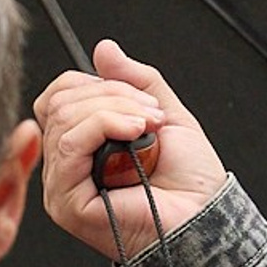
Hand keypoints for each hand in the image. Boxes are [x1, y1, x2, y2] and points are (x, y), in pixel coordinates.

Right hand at [34, 39, 227, 259]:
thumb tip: (104, 49)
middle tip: (151, 115)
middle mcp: (67, 165)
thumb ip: (133, 80)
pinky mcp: (65, 201)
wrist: (205, 217)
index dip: (98, 84)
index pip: (60, 95)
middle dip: (113, 94)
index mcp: (83, 145)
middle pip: (61, 100)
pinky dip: (106, 125)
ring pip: (65, 116)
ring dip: (115, 109)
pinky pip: (70, 143)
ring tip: (148, 127)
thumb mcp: (164, 113)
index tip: (141, 99)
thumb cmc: (190, 182)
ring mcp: (61, 185)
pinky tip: (135, 134)